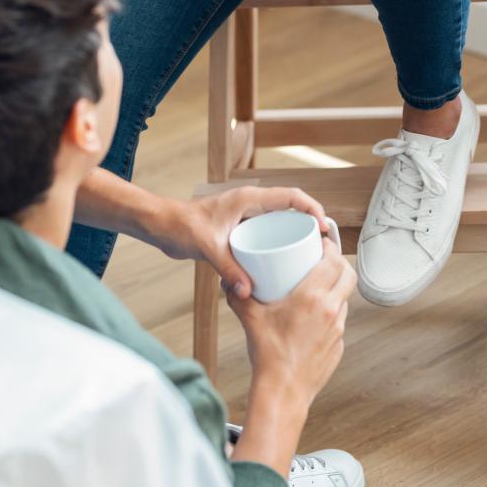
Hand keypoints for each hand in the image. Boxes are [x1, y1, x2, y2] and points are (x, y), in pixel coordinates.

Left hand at [144, 186, 327, 297]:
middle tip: (322, 246)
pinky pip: (267, 231)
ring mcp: (246, 215)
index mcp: (249, 199)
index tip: (324, 227)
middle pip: (290, 208)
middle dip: (309, 224)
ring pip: (279, 220)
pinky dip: (278, 242)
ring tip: (307, 256)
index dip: (312, 208)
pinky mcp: (240, 227)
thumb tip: (248, 290)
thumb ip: (228, 268)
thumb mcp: (207, 247)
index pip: (291, 196)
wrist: (162, 226)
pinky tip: (280, 263)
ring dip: (295, 233)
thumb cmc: (181, 226)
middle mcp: (251, 204)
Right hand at [227, 239, 356, 406]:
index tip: (322, 242)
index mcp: (313, 297)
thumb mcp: (250, 318)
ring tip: (320, 286)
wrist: (283, 392)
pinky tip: (316, 316)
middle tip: (326, 259)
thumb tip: (229, 283)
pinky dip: (332, 312)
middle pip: (348, 275)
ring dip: (337, 288)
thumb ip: (238, 296)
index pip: (334, 261)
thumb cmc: (269, 356)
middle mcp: (330, 310)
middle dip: (340, 263)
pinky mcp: (339, 345)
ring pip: (346, 298)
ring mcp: (337, 329)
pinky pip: (340, 321)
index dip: (331, 247)